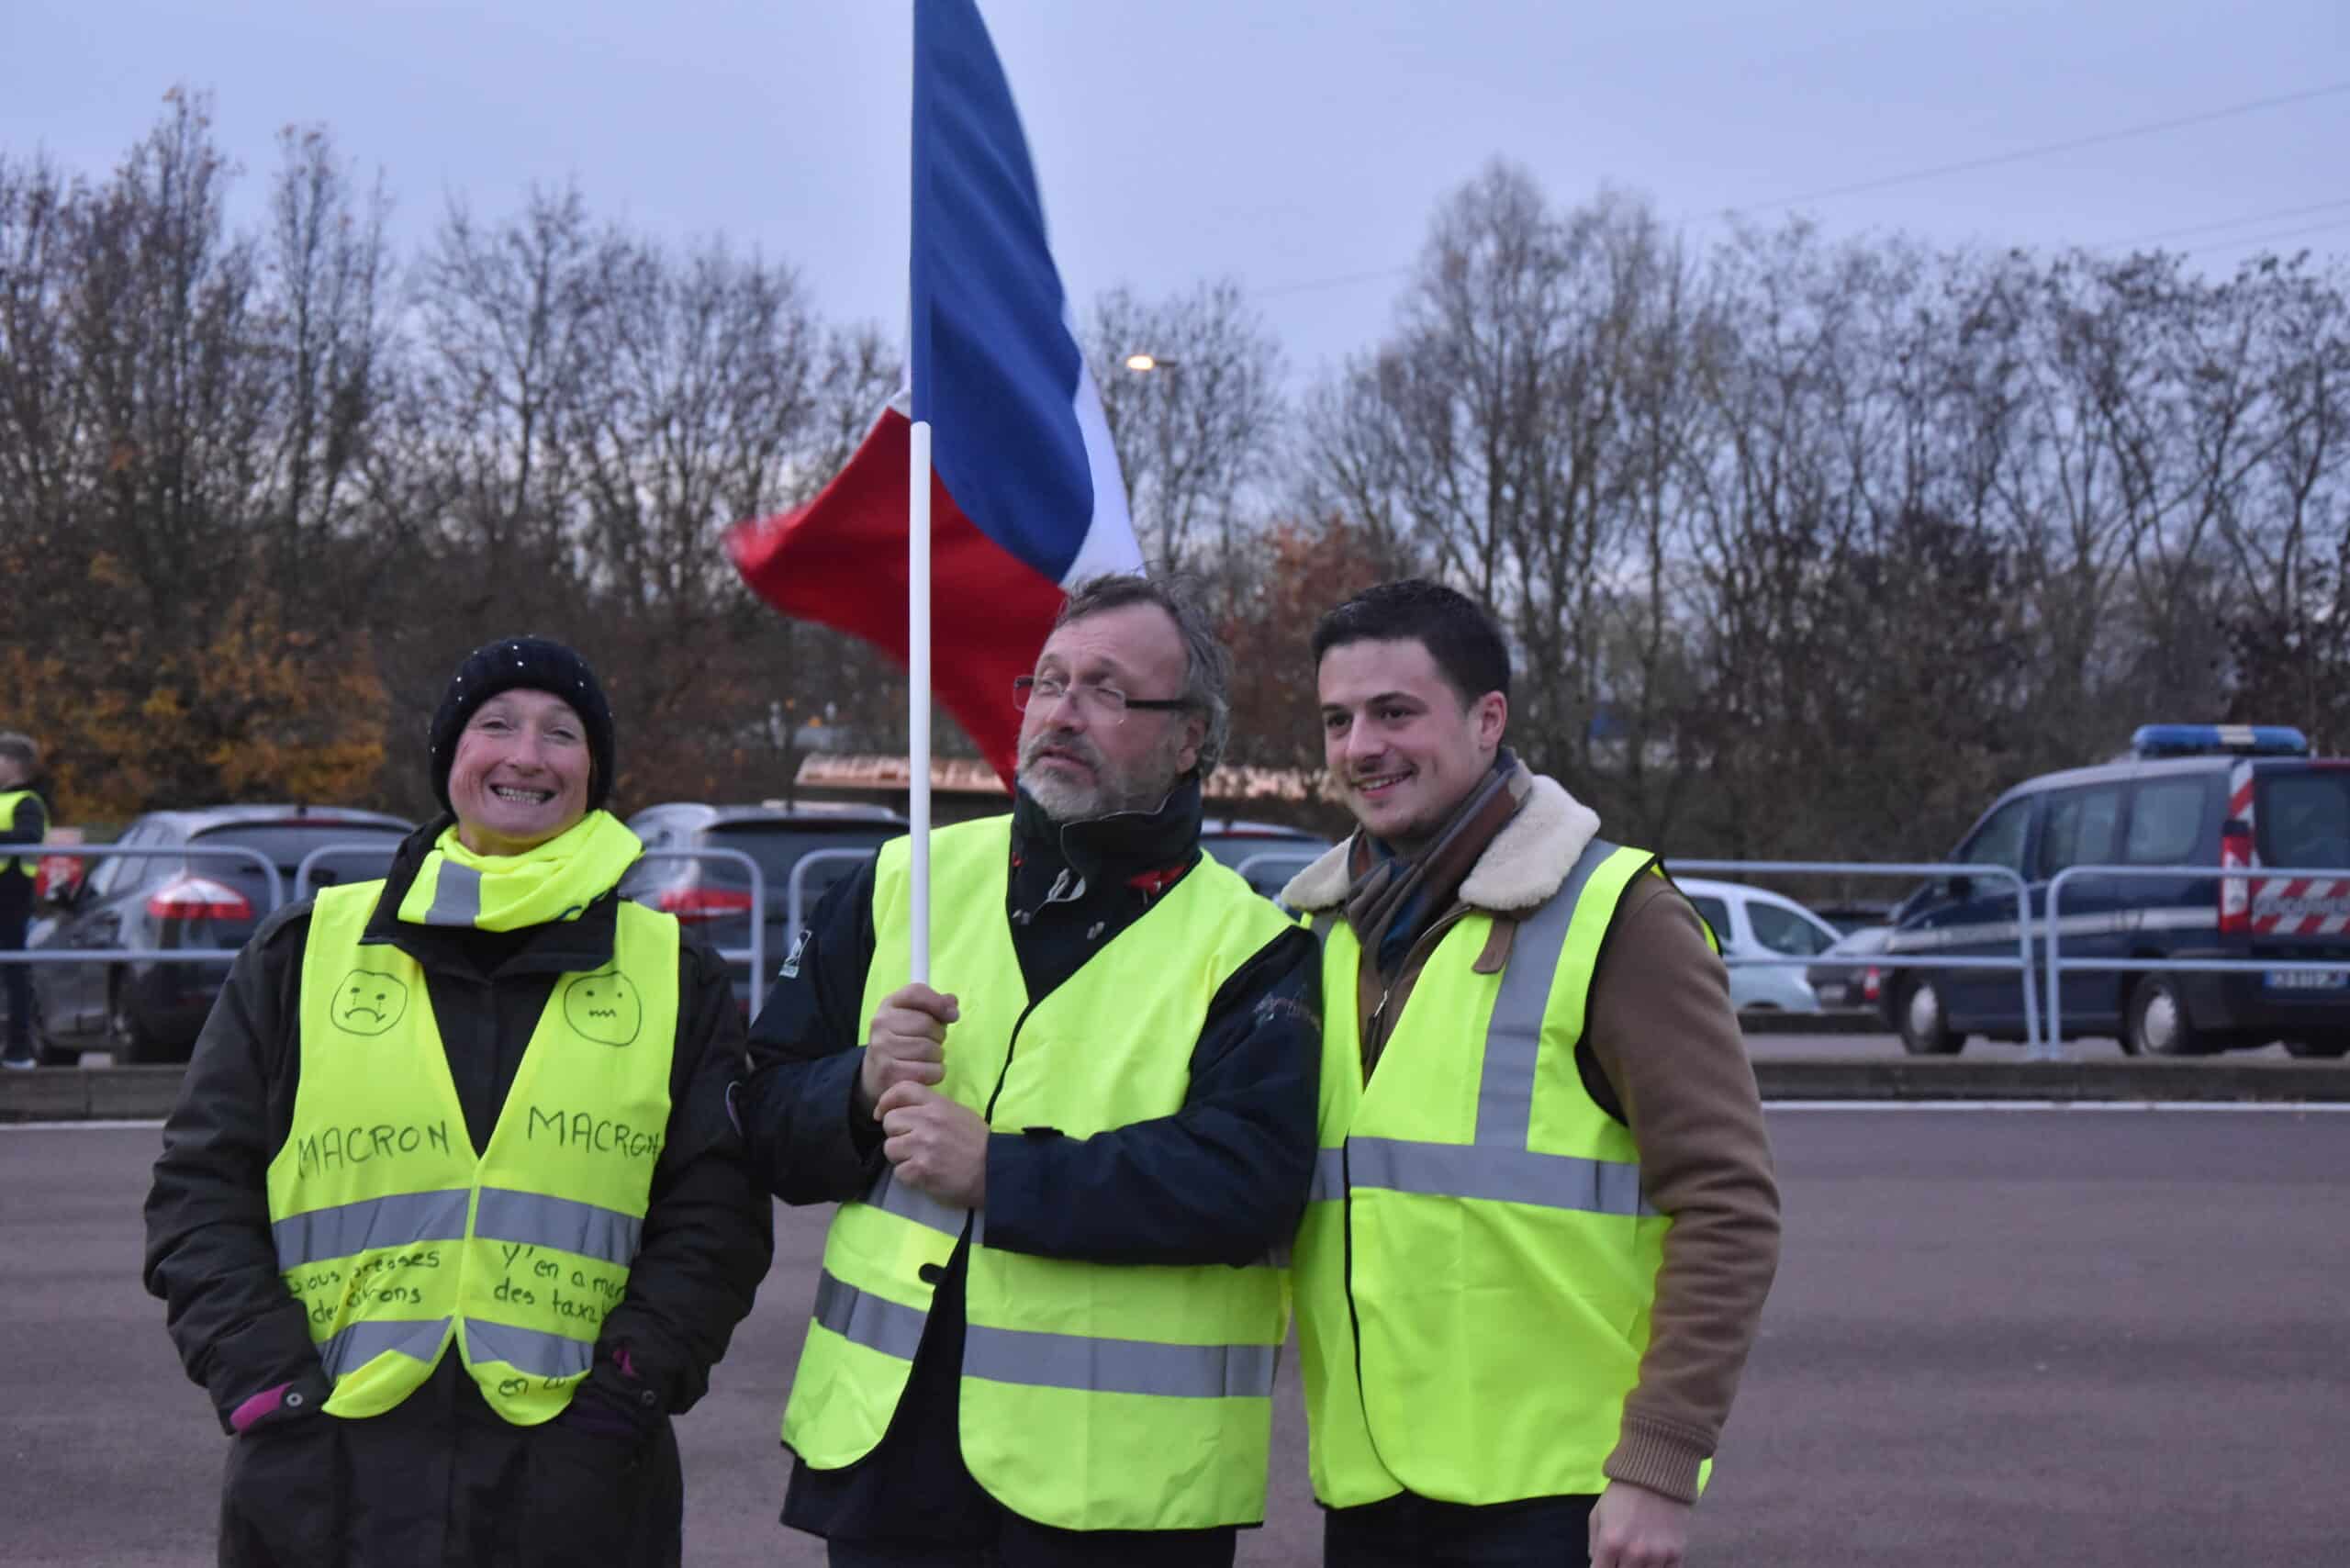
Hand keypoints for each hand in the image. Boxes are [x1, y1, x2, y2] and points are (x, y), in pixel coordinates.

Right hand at [857, 983, 956, 1117]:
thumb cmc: (901, 1041)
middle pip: (928, 1024)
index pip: (916, 992)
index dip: (939, 1002)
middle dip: (938, 1036)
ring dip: (937, 1057)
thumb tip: (952, 1001)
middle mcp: (881, 1024)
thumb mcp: (912, 1017)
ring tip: (926, 1059)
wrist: (875, 1073)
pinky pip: (930, 1071)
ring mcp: (882, 1049)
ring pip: (931, 1049)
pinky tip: (925, 1073)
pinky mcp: (889, 1074)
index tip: (952, 1015)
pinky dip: (935, 1073)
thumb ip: (934, 1006)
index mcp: (888, 1004)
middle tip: (931, 1043)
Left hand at [874, 1081, 987, 1207]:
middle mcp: (927, 1121)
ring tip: (921, 1161)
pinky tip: (926, 1176)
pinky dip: (910, 1177)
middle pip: (890, 1121)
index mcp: (938, 1104)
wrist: (995, 1171)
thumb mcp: (957, 1114)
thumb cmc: (978, 1143)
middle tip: (913, 1144)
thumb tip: (904, 1112)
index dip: (887, 1101)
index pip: (902, 1089)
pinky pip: (899, 1172)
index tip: (883, 1114)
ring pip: (890, 1148)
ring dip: (902, 1157)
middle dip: (897, 1134)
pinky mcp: (920, 1170)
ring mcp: (922, 1146)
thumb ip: (931, 1109)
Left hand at [1589, 1479, 1691, 1567]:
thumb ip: (1594, 1543)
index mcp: (1611, 1542)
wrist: (1657, 1473)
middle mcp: (1634, 1554)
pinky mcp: (1677, 1554)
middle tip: (1622, 1557)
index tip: (1605, 1564)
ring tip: (1638, 1558)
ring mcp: (1658, 1556)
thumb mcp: (1598, 1513)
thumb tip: (1597, 1562)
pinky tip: (1655, 1561)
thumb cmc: (1623, 1492)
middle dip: (1620, 1567)